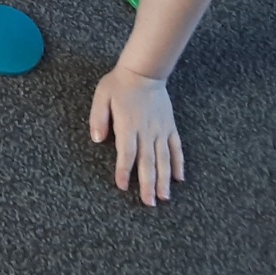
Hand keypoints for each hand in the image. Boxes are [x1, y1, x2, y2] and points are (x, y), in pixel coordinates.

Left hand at [90, 66, 184, 205]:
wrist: (144, 72)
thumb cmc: (119, 85)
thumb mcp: (101, 97)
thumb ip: (98, 119)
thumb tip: (96, 139)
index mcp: (128, 125)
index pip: (126, 153)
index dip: (124, 170)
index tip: (122, 186)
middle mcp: (146, 131)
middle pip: (147, 162)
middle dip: (147, 184)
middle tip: (149, 203)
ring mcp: (161, 130)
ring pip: (164, 159)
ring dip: (164, 179)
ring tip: (164, 197)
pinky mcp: (170, 127)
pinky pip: (176, 148)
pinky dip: (178, 163)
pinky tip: (179, 178)